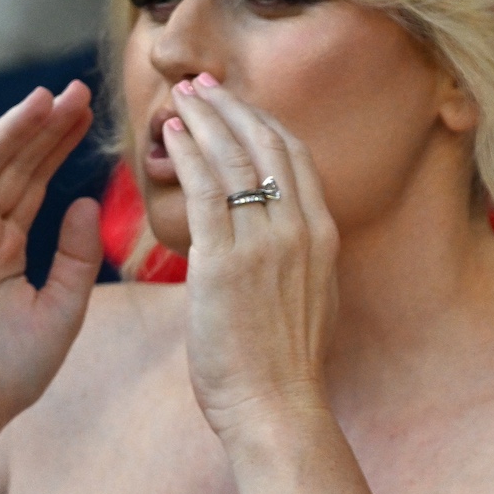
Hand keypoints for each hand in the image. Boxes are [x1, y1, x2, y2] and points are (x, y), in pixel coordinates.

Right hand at [0, 83, 102, 446]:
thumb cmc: (11, 370)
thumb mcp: (64, 306)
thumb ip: (79, 255)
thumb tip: (92, 201)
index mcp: (8, 246)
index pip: (37, 182)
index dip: (61, 146)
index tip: (92, 113)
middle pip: (13, 167)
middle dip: (44, 128)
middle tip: (79, 90)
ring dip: (11, 131)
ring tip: (47, 97)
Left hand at [161, 75, 338, 445]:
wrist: (278, 407)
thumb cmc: (286, 367)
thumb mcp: (310, 300)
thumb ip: (298, 260)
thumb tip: (280, 240)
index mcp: (324, 237)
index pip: (296, 158)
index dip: (263, 123)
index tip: (236, 105)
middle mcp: (301, 230)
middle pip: (267, 145)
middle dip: (233, 108)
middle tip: (202, 86)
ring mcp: (266, 244)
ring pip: (233, 159)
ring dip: (204, 121)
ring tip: (179, 100)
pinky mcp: (225, 263)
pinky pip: (204, 191)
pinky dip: (187, 155)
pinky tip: (169, 137)